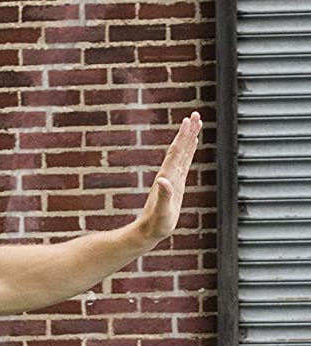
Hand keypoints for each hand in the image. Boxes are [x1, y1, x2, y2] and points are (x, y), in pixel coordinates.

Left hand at [134, 111, 202, 245]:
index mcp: (167, 178)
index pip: (177, 152)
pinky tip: (193, 143)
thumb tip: (163, 180)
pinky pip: (184, 163)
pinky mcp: (176, 184)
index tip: (189, 120)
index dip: (183, 137)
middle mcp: (169, 175)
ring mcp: (172, 178)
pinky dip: (189, 151)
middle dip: (188, 131)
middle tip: (196, 114)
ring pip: (182, 153)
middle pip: (180, 148)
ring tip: (196, 122)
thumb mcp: (162, 212)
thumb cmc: (156, 224)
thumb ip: (163, 196)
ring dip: (189, 137)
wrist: (148, 231)